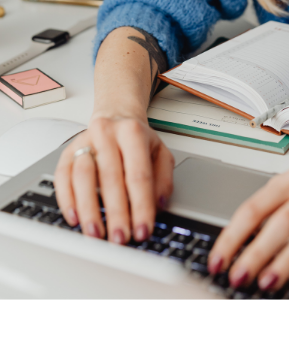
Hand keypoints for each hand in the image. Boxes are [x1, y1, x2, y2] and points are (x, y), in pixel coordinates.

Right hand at [54, 114, 173, 243]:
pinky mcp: (67, 151)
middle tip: (119, 238)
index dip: (141, 206)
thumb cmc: (137, 139)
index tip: (142, 230)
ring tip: (96, 233)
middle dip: (116, 213)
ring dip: (88, 209)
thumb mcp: (160, 152)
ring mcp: (84, 141)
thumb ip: (163, 178)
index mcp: (132, 133)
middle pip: (110, 178)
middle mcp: (107, 134)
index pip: (138, 175)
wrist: (115, 114)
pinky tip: (74, 218)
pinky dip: (67, 200)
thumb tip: (158, 205)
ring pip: (82, 176)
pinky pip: (62, 176)